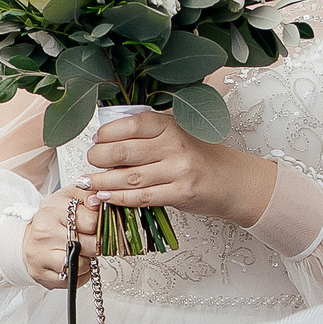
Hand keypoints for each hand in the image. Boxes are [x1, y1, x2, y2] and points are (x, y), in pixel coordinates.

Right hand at [22, 184, 99, 285]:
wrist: (30, 238)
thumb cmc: (53, 219)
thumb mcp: (70, 197)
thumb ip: (88, 194)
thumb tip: (100, 201)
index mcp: (51, 208)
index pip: (92, 221)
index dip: (100, 224)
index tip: (95, 224)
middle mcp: (43, 231)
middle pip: (90, 244)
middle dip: (97, 244)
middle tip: (91, 240)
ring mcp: (40, 254)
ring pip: (82, 264)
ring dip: (88, 261)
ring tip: (82, 252)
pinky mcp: (40, 274)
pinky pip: (72, 280)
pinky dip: (79, 275)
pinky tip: (74, 264)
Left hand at [85, 110, 276, 228]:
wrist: (234, 181)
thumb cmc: (202, 156)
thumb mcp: (179, 133)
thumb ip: (150, 133)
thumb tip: (107, 137)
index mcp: (171, 125)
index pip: (130, 124)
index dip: (106, 133)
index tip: (97, 139)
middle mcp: (174, 145)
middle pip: (123, 152)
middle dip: (98, 158)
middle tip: (90, 161)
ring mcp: (178, 171)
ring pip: (128, 178)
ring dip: (102, 182)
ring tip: (87, 183)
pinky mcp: (180, 194)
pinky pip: (141, 198)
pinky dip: (118, 199)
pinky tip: (104, 197)